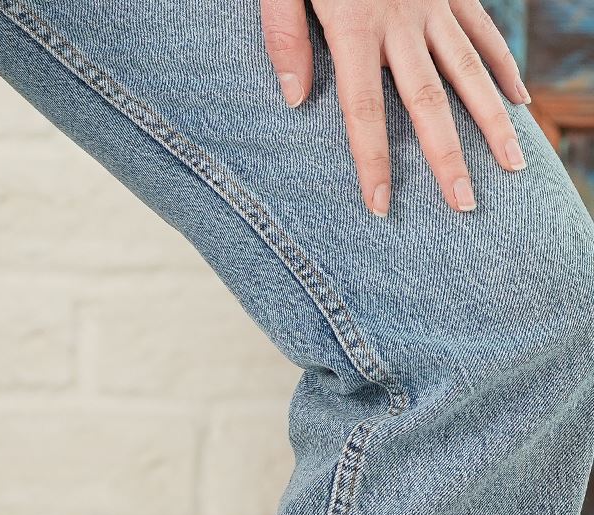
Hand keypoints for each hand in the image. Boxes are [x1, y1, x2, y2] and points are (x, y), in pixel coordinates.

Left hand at [260, 0, 530, 215]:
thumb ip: (283, 36)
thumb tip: (296, 100)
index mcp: (354, 25)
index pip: (364, 111)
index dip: (373, 161)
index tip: (383, 206)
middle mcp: (401, 19)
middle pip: (428, 100)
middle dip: (448, 156)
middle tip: (466, 205)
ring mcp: (432, 2)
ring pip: (469, 69)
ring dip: (491, 121)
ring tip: (512, 167)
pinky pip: (482, 28)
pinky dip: (503, 65)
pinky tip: (518, 102)